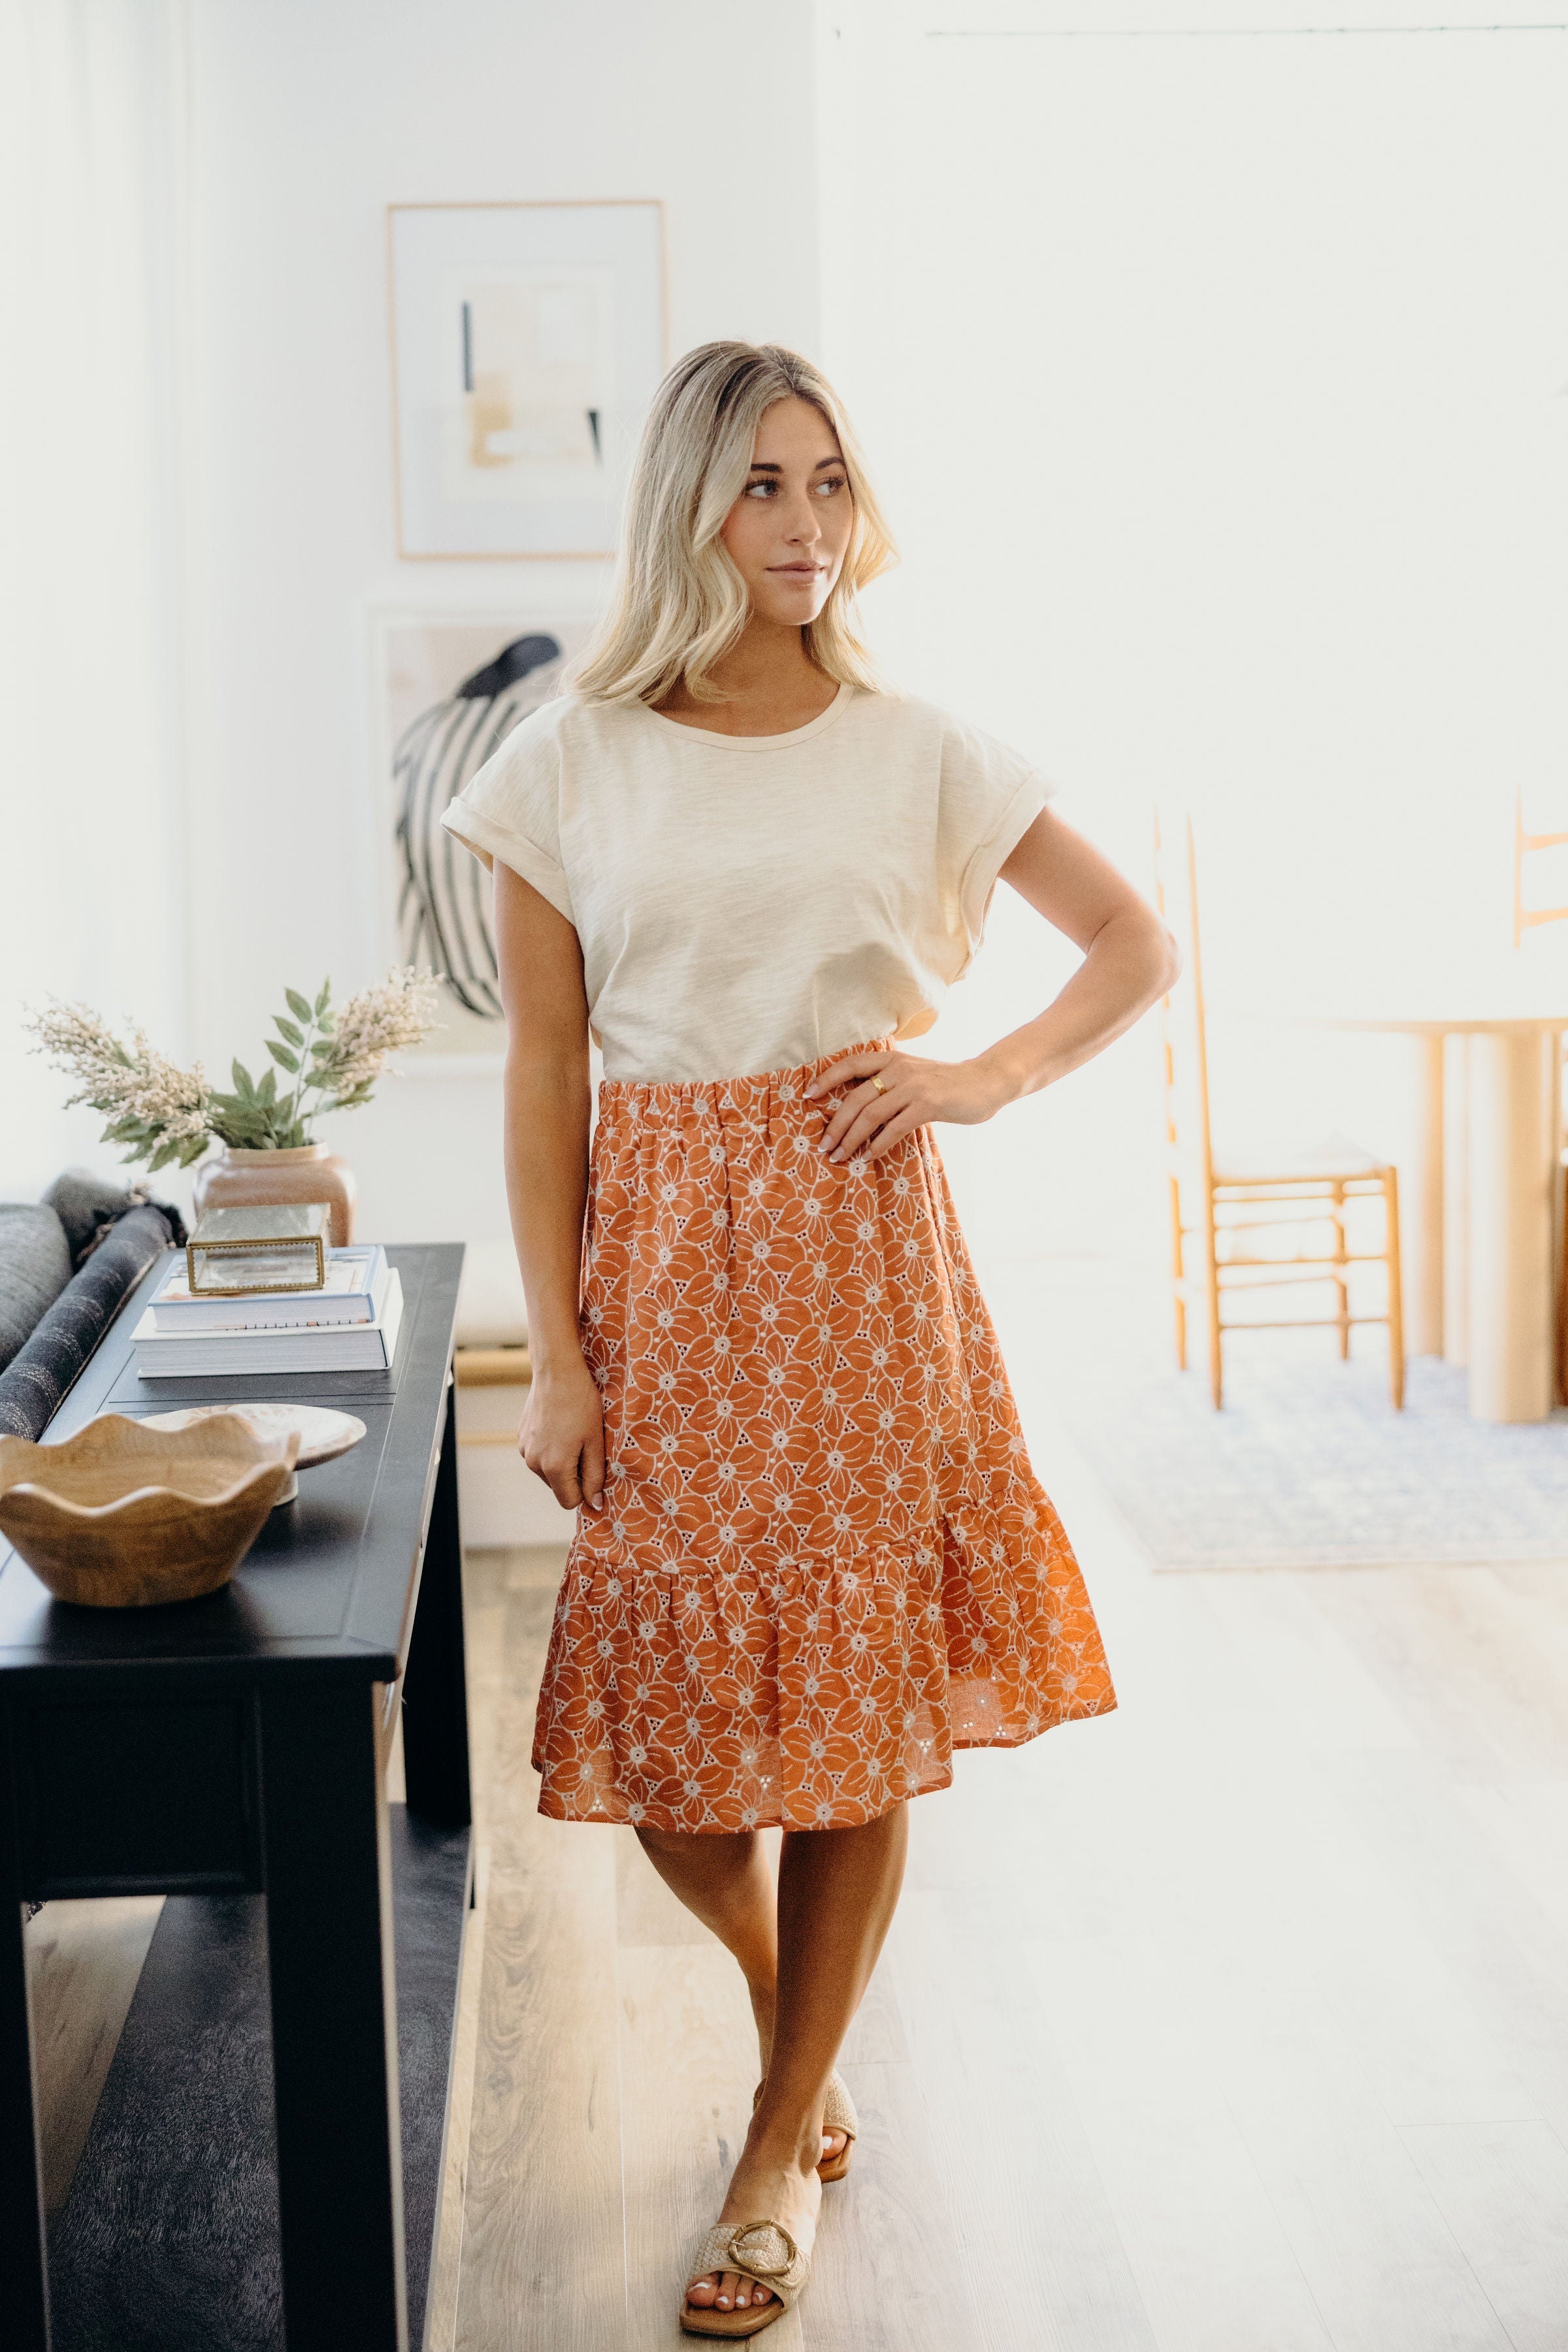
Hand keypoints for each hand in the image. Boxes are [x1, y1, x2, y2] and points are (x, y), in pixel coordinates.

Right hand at [519, 1353, 605, 1511]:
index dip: (586, 1491)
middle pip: (558, 1487)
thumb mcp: (596, 1441)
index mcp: (554, 1467)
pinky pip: (538, 1454)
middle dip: (574, 1475)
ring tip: (573, 1434)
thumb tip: (596, 1505)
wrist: (557, 1372)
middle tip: (586, 1446)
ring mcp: (524, 1449)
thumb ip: (595, 1476)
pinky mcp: (520, 1436)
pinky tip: (560, 1426)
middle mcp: (533, 1463)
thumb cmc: (581, 1405)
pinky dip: (550, 1448)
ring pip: (547, 1471)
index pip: (569, 1501)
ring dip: (562, 1461)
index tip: (595, 1471)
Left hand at [803, 1049, 1010, 1165]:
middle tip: (823, 1145)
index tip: (807, 1096)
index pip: (849, 1065)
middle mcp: (898, 1069)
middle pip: (854, 1098)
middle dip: (835, 1125)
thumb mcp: (914, 1074)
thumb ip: (889, 1083)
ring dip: (850, 1139)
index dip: (825, 1079)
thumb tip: (858, 1108)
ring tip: (839, 1156)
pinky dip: (877, 1145)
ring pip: (869, 1115)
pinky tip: (868, 1157)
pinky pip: (893, 1128)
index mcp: (891, 1059)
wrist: (986, 1081)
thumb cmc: (947, 1083)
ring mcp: (913, 1086)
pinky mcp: (927, 1105)